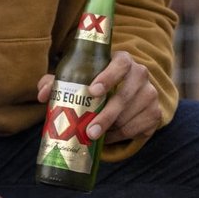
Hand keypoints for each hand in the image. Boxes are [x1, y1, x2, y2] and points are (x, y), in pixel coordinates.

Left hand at [36, 50, 161, 142]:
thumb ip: (58, 82)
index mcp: (123, 61)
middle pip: (125, 95)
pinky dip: (122, 135)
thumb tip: (43, 95)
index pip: (120, 65)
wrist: (129, 93)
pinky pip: (138, 128)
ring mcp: (151, 94)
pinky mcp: (155, 113)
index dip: (108, 77)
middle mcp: (141, 74)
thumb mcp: (78, 78)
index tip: (93, 91)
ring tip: (94, 135)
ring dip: (112, 128)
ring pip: (131, 115)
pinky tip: (109, 136)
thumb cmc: (96, 83)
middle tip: (90, 132)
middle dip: (107, 115)